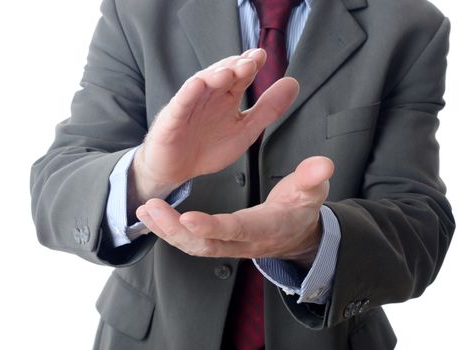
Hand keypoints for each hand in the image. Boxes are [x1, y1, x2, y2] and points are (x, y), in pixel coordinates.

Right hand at [131, 48, 298, 202]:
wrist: (177, 170)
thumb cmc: (208, 148)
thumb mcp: (246, 130)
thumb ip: (268, 109)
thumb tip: (293, 84)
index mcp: (226, 98)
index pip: (240, 76)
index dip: (250, 65)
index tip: (262, 57)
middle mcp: (208, 96)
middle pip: (221, 75)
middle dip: (235, 67)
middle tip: (250, 62)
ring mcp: (189, 105)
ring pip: (201, 85)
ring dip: (214, 76)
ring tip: (228, 72)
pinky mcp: (172, 119)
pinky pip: (181, 104)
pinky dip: (188, 94)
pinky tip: (198, 85)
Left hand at [136, 157, 333, 268]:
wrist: (297, 234)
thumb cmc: (302, 209)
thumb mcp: (312, 192)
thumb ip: (312, 178)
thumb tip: (324, 164)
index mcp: (265, 228)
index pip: (237, 230)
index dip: (214, 227)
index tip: (189, 218)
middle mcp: (243, 242)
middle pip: (205, 244)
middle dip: (176, 229)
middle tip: (152, 208)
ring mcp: (229, 245)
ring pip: (193, 246)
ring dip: (167, 230)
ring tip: (145, 210)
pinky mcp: (220, 242)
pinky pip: (192, 242)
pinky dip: (170, 231)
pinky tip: (153, 216)